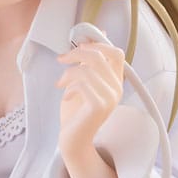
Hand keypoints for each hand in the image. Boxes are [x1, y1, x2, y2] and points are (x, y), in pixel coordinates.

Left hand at [55, 41, 124, 177]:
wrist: (73, 141)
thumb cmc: (75, 112)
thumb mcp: (81, 82)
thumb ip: (87, 63)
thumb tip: (92, 36)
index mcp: (115, 82)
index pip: (116, 53)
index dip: (97, 44)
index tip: (78, 47)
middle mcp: (117, 89)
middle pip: (100, 56)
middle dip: (76, 53)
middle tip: (61, 59)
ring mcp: (110, 98)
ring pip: (87, 69)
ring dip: (68, 73)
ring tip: (60, 84)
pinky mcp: (99, 106)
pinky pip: (82, 83)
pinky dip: (69, 86)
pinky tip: (65, 97)